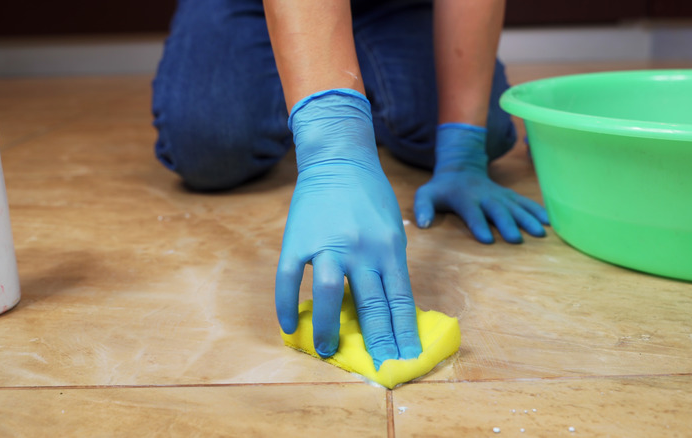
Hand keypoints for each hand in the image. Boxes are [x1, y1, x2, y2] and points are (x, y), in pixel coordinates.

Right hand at [276, 89, 421, 369]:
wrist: (339, 159)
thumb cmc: (371, 197)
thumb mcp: (392, 229)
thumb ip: (389, 265)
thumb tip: (389, 309)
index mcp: (389, 247)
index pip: (400, 300)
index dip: (403, 332)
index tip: (406, 358)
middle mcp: (361, 249)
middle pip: (370, 304)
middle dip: (376, 340)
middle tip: (377, 367)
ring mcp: (327, 245)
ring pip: (329, 295)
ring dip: (328, 328)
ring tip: (327, 351)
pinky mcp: (298, 241)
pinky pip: (288, 279)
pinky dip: (285, 305)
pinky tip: (288, 326)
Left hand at [414, 123, 548, 243]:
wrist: (460, 168)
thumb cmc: (441, 189)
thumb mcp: (426, 194)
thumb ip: (423, 207)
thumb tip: (423, 224)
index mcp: (465, 198)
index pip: (472, 213)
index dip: (478, 225)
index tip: (487, 239)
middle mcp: (485, 196)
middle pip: (497, 211)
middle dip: (507, 224)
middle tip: (516, 240)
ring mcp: (499, 195)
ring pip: (515, 206)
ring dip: (528, 219)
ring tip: (540, 233)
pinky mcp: (508, 195)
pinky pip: (525, 202)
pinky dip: (537, 210)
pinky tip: (549, 222)